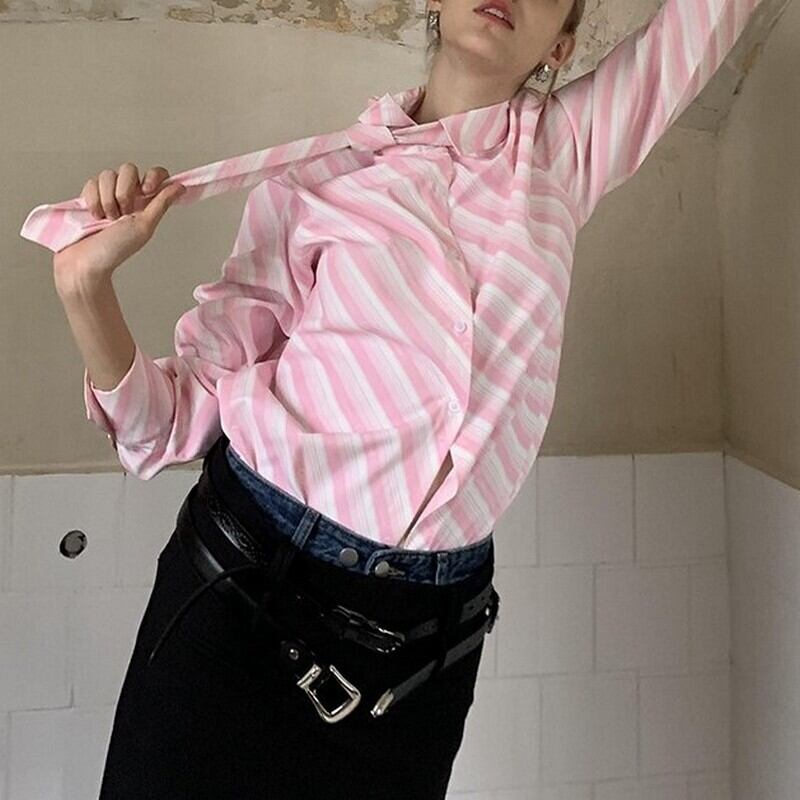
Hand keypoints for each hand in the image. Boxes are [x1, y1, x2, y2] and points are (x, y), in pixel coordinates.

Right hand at [53, 162, 185, 291]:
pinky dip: (93, 200)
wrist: (86, 260)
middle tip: (122, 213)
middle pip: (129, 169)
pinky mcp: (89, 196)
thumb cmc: (116, 249)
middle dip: (124, 191)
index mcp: (146, 203)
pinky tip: (94, 215)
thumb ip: (161, 204)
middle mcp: (128, 195)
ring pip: (107, 174)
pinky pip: (91, 183)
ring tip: (107, 219)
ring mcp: (108, 194)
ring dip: (107, 199)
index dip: (152, 176)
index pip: (156, 174)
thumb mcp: (144, 227)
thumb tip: (180, 187)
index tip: (147, 190)